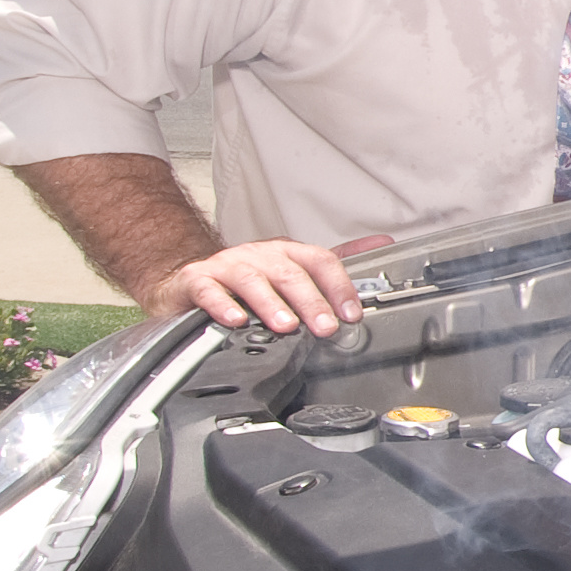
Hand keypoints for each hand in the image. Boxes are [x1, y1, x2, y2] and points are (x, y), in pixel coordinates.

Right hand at [149, 238, 360, 336]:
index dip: (339, 286)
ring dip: (272, 304)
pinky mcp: (196, 281)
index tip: (351, 313)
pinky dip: (223, 305)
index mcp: (285, 252)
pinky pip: (209, 291)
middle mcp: (258, 255)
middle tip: (325, 326)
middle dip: (311, 301)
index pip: (320, 260)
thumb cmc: (246, 279)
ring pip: (252, 280)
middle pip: (289, 273)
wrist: (190, 280)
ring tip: (286, 326)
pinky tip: (236, 320)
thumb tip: (380, 244)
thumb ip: (333, 263)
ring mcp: (227, 266)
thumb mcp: (291, 268)